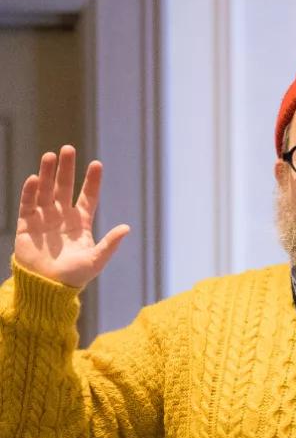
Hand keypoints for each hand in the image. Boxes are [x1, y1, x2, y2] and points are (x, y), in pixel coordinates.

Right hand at [14, 145, 129, 287]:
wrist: (47, 288)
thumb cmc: (74, 276)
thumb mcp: (96, 260)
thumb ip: (110, 244)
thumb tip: (127, 228)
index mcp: (81, 223)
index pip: (88, 197)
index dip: (92, 181)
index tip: (96, 164)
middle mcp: (62, 217)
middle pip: (65, 187)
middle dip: (67, 169)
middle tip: (68, 148)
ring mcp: (44, 219)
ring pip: (46, 190)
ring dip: (47, 173)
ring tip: (50, 156)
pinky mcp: (26, 225)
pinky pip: (28, 204)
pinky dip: (30, 191)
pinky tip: (34, 178)